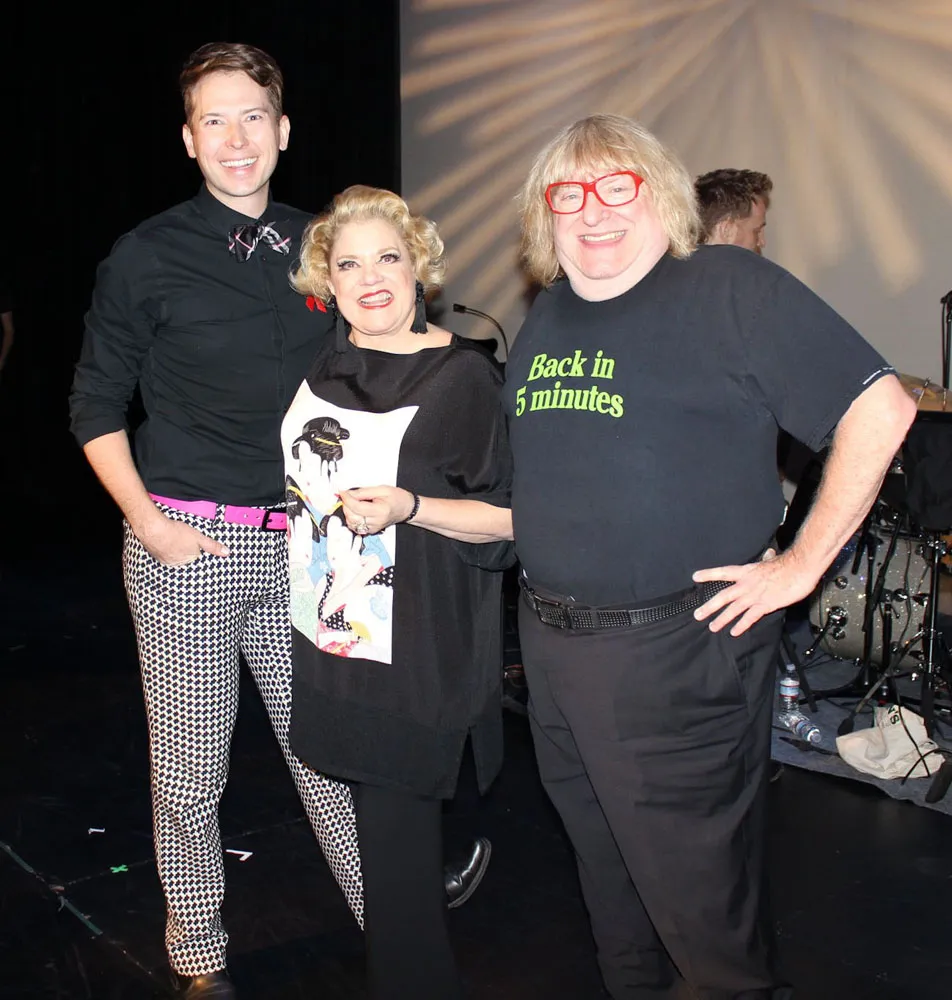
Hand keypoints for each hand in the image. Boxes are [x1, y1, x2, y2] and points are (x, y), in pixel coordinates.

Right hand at [135, 512, 229, 565]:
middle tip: (184, 540)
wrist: (153, 528)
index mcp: (188, 560)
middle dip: (186, 550)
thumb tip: (226, 553)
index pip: (197, 558)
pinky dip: (166, 549)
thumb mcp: (199, 537)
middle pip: (185, 557)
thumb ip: (212, 546)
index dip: (197, 549)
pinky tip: (166, 541)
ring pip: (175, 556)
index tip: (196, 545)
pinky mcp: (156, 555)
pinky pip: (164, 554)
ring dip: (175, 550)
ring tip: (175, 540)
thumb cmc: (176, 532)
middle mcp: (177, 563)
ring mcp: (165, 560)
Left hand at [339, 486, 413, 535]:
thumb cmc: (397, 498)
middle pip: (352, 517)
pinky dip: (352, 518)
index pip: (357, 507)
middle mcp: (377, 522)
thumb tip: (349, 493)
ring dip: (348, 512)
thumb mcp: (382, 489)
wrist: (407, 508)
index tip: (342, 492)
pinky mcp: (371, 531)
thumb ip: (364, 492)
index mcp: (381, 511)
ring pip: (352, 523)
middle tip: (348, 496)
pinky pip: (355, 527)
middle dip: (346, 505)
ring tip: (353, 503)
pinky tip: (356, 511)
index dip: (347, 499)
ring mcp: (373, 528)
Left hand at [692, 548, 818, 635]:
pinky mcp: (765, 605)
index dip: (709, 574)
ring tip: (712, 627)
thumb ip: (767, 559)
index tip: (695, 577)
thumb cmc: (787, 564)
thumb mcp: (772, 559)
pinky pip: (750, 617)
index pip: (723, 572)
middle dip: (709, 606)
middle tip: (697, 614)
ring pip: (733, 609)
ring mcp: (754, 595)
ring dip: (721, 619)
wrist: (799, 568)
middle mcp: (746, 584)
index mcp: (746, 571)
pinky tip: (734, 632)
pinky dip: (741, 625)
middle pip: (723, 596)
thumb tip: (768, 554)